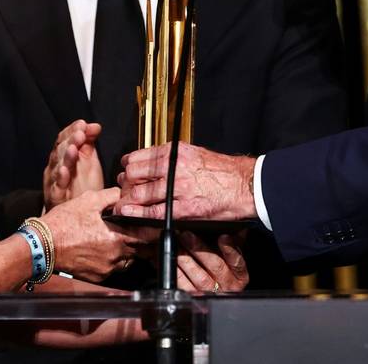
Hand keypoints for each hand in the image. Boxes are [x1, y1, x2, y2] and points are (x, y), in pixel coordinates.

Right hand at [41, 188, 149, 281]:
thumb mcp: (89, 200)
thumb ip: (112, 196)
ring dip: (127, 251)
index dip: (151, 229)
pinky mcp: (98, 277)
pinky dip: (113, 260)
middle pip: (140, 250)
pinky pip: (113, 269)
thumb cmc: (64, 222)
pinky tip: (103, 249)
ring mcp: (107, 269)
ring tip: (116, 239)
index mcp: (117, 237)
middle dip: (140, 240)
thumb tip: (125, 194)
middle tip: (134, 231)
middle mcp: (115, 256)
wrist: (42, 245)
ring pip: (128, 261)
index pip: (147, 236)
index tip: (150, 224)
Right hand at [42, 120, 103, 209]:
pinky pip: (57, 187)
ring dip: (66, 157)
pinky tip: (65, 171)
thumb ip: (88, 143)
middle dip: (71, 140)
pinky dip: (60, 179)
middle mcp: (56, 166)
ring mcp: (54, 181)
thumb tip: (95, 126)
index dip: (72, 131)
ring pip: (58, 166)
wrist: (72, 213)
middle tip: (80, 133)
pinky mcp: (56, 196)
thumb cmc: (79, 185)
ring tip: (73, 149)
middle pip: (61, 150)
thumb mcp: (87, 161)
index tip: (82, 124)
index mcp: (62, 155)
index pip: (64, 139)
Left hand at [116, 142, 257, 220]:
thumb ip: (174, 157)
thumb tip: (155, 161)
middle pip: (135, 174)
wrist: (244, 185)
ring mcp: (177, 188)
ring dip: (128, 199)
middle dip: (126, 182)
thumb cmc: (223, 171)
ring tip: (123, 204)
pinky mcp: (182, 208)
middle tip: (124, 188)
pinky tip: (127, 213)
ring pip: (140, 192)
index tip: (126, 169)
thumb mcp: (195, 153)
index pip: (139, 157)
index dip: (129, 165)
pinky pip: (152, 211)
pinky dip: (137, 213)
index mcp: (175, 152)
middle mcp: (173, 167)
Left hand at [175, 231, 248, 292]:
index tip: (223, 237)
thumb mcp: (229, 255)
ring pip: (200, 278)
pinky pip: (185, 286)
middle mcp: (227, 286)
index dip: (230, 250)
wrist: (212, 292)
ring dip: (186, 259)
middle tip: (187, 235)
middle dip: (200, 249)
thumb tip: (229, 225)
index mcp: (239, 275)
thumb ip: (231, 242)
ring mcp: (211, 293)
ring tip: (177, 245)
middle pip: (216, 267)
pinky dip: (177, 271)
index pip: (237, 262)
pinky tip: (172, 260)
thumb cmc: (221, 267)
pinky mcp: (195, 297)